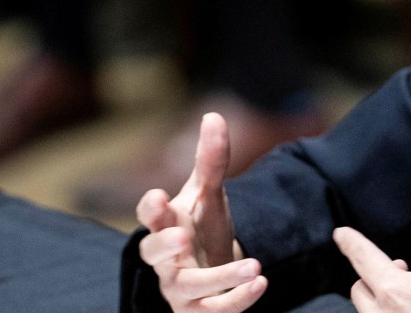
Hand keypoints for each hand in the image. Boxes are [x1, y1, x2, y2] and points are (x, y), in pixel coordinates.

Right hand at [136, 112, 266, 311]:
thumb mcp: (209, 192)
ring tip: (254, 266)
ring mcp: (179, 287)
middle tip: (182, 237)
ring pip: (191, 287)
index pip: (149, 216)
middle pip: (154, 254)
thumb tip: (214, 116)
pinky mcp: (198, 310)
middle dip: (165, 246)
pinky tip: (261, 283)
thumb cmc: (201, 227)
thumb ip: (211, 159)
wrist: (213, 265)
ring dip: (221, 278)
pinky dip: (239, 299)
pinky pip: (216, 310)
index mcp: (165, 224)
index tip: (157, 197)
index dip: (151, 209)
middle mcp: (165, 258)